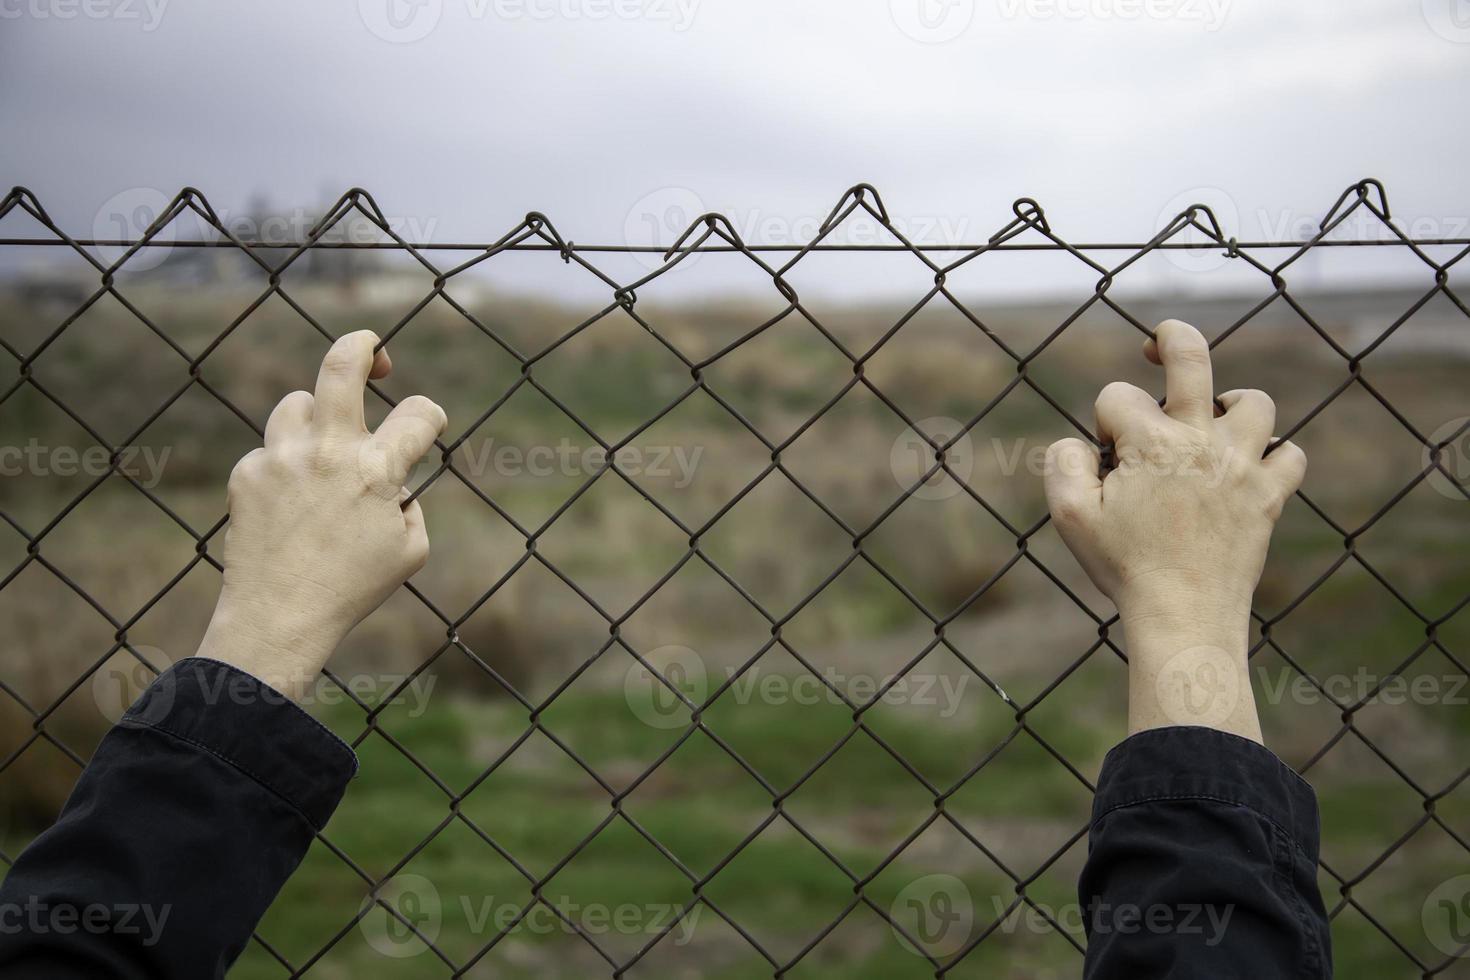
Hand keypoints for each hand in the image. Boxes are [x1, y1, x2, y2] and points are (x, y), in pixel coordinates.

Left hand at [197, 331, 446, 699]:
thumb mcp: (411, 550)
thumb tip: (397, 480)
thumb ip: (410, 503)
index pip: (420, 412)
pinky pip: (271, 450)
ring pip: (299, 402)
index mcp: (378, 470)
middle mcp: (329, 452)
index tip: (427, 427)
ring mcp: (282, 458)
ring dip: (317, 418)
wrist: (278, 617)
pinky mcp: (247, 472)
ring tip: (323, 450)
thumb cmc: (353, 588)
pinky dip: (285, 467)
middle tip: (375, 354)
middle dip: (363, 346)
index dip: (431, 416)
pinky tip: (290, 503)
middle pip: (342, 364)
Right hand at [1043, 319, 1305, 739]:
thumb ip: (1063, 462)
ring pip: (1254, 403)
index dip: (1103, 423)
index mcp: (1150, 441)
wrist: (1184, 617)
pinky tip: (1248, 468)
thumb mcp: (1070, 517)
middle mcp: (1200, 441)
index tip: (1104, 461)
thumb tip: (1080, 441)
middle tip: (1156, 342)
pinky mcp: (1269, 496)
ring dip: (1230, 406)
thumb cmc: (1124, 568)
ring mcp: (1242, 466)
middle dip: (1169, 338)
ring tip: (1211, 423)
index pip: (1117, 396)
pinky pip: (1289, 456)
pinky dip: (1273, 456)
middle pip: (1192, 357)